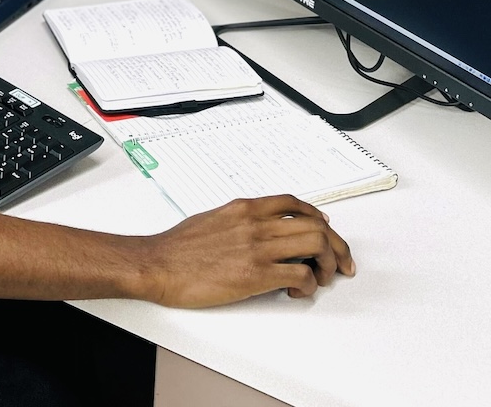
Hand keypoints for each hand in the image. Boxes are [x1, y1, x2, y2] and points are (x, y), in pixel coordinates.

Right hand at [145, 195, 354, 307]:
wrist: (158, 264)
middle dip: (336, 246)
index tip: (326, 230)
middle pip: (315, 225)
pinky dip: (308, 285)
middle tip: (338, 263)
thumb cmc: (176, 248)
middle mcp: (255, 223)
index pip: (293, 204)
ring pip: (316, 245)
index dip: (317, 217)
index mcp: (244, 208)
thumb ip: (238, 221)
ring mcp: (257, 247)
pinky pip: (301, 274)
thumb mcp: (211, 219)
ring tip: (320, 278)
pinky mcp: (256, 274)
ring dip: (328, 264)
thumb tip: (256, 232)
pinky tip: (296, 291)